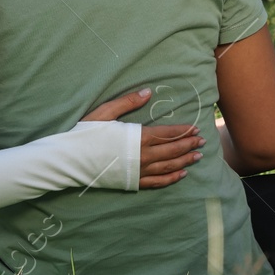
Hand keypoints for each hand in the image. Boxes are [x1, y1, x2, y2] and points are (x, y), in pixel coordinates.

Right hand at [80, 88, 204, 189]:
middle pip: (172, 151)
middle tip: (202, 141)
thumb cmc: (86, 133)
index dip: (183, 131)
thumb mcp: (105, 112)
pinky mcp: (132, 182)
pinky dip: (171, 179)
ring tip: (197, 157)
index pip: (167, 134)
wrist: (72, 160)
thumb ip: (128, 102)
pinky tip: (181, 175)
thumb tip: (148, 92)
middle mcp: (142, 156)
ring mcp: (138, 171)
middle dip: (189, 145)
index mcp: (138, 137)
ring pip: (168, 167)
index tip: (195, 128)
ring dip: (184, 161)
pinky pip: (157, 182)